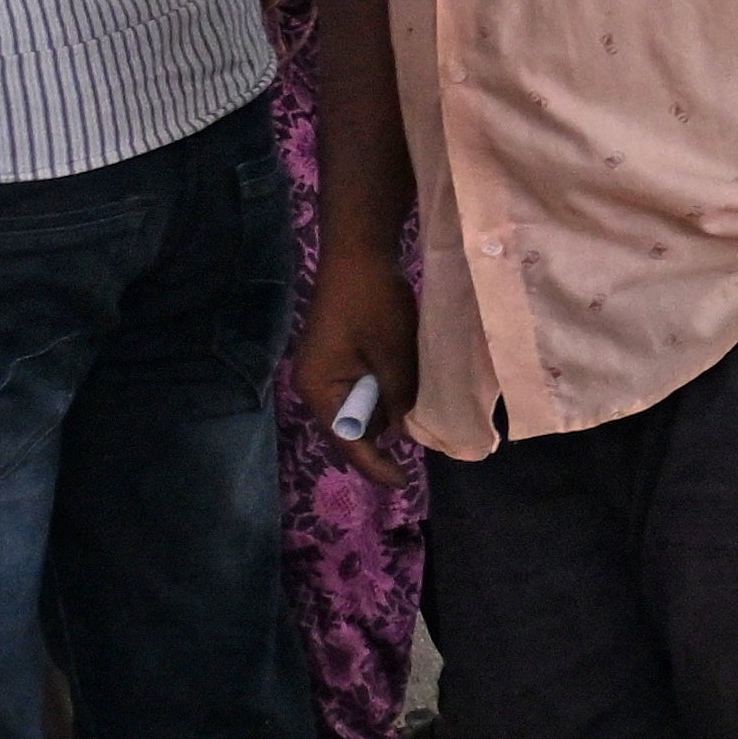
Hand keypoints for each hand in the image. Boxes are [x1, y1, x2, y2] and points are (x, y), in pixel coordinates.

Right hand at [290, 231, 415, 459]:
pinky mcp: (338, 358)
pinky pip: (363, 387)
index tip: (403, 483)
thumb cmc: (373, 303)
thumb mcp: (393, 355)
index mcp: (318, 389)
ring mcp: (325, 371)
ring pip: (360, 407)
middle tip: (421, 451)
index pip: (347, 439)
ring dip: (387, 412)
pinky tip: (410, 393)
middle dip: (383, 437)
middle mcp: (315, 385)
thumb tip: (405, 432)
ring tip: (422, 422)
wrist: (359, 255)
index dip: (375, 464)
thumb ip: (398, 397)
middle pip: (351, 426)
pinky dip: (385, 393)